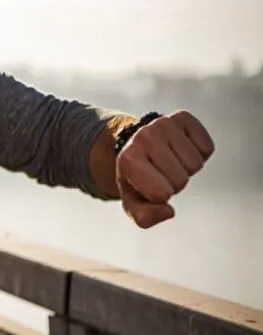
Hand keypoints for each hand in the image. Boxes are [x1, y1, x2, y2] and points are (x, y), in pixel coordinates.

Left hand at [115, 110, 214, 227]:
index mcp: (128, 159)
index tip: (149, 184)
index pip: (162, 193)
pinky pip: (207, 148)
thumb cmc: (137, 178)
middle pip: (181, 179)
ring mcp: (162, 123)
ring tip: (170, 159)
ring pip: (195, 164)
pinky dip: (199, 152)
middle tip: (161, 171)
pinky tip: (181, 148)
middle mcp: (143, 137)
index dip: (161, 195)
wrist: (136, 145)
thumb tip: (168, 212)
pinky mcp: (182, 117)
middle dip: (174, 182)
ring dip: (186, 167)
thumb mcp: (133, 202)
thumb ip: (144, 217)